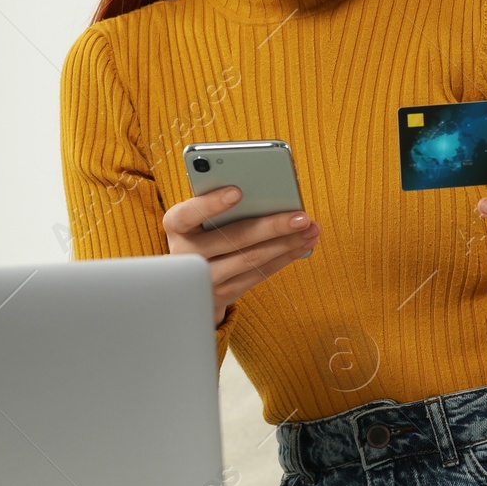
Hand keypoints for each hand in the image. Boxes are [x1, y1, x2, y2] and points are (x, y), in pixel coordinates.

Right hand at [163, 187, 320, 326]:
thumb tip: (268, 195)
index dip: (211, 204)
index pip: (188, 213)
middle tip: (301, 216)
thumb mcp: (200, 216)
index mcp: (175, 225)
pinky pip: (259, 274)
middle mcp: (185, 254)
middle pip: (233, 238)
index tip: (237, 192)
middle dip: (272, 226)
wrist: (189, 278)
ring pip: (251, 259)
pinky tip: (302, 245)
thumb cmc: (202, 230)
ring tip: (311, 230)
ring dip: (286, 243)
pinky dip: (283, 258)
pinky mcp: (223, 294)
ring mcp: (204, 278)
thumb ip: (221, 204)